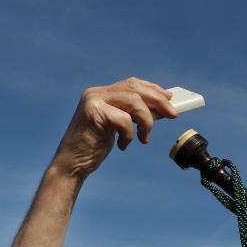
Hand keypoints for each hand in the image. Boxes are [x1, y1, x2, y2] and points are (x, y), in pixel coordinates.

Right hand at [50, 77, 177, 179]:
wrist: (72, 163)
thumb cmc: (95, 146)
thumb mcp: (117, 126)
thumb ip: (132, 114)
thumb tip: (161, 109)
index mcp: (102, 93)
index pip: (132, 83)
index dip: (153, 89)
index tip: (169, 97)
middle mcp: (97, 92)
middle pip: (136, 88)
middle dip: (158, 101)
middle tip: (173, 115)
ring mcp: (93, 100)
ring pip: (134, 101)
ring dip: (146, 122)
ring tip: (144, 138)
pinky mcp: (93, 112)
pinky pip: (124, 119)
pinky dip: (129, 135)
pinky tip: (122, 146)